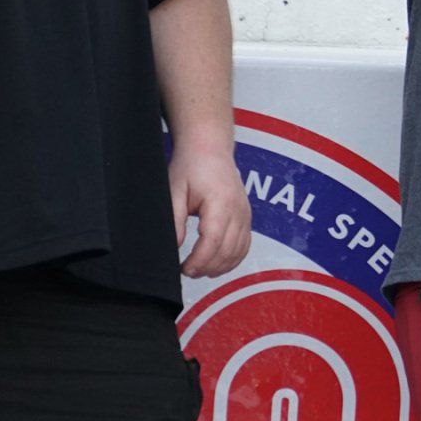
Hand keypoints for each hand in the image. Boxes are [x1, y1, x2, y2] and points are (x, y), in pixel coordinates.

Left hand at [170, 138, 252, 277]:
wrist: (210, 148)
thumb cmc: (192, 166)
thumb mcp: (174, 191)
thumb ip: (175, 220)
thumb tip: (175, 247)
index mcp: (221, 203)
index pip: (213, 242)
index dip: (199, 261)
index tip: (184, 269)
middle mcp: (238, 210)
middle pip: (228, 251)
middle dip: (207, 267)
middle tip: (187, 271)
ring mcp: (245, 214)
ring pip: (238, 252)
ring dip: (220, 267)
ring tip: (199, 270)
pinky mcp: (246, 216)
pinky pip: (245, 245)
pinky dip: (232, 259)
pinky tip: (217, 264)